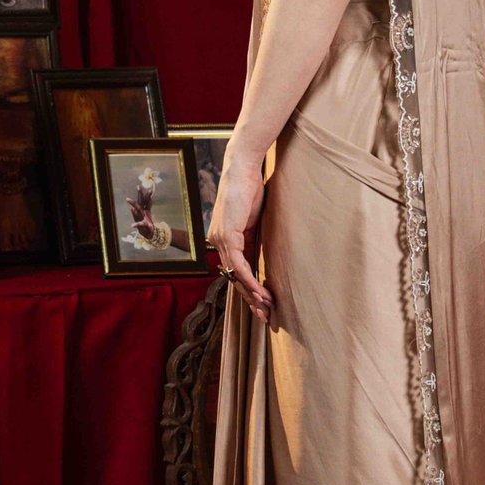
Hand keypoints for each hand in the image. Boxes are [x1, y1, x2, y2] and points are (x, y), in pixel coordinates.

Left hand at [208, 150, 271, 323]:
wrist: (243, 169)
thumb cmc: (250, 189)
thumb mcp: (252, 219)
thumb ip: (253, 237)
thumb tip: (261, 255)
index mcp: (223, 239)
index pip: (236, 270)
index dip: (249, 288)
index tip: (263, 302)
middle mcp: (217, 241)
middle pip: (234, 277)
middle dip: (250, 298)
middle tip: (264, 315)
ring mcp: (220, 239)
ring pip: (236, 275)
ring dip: (252, 293)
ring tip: (266, 307)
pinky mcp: (227, 235)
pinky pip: (238, 264)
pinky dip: (249, 279)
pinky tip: (259, 291)